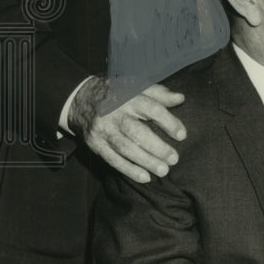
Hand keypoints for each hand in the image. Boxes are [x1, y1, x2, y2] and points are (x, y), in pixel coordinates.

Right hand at [68, 76, 185, 182]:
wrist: (81, 98)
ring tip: (163, 171)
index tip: (182, 135)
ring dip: (145, 161)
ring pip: (125, 148)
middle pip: (137, 132)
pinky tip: (144, 177)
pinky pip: (112, 159)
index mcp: (128, 96)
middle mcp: (114, 113)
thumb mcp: (136, 86)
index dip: (168, 122)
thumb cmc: (116, 93)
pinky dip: (128, 170)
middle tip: (174, 159)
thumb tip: (180, 99)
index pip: (151, 109)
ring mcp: (103, 129)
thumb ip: (159, 93)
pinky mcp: (95, 143)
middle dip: (157, 147)